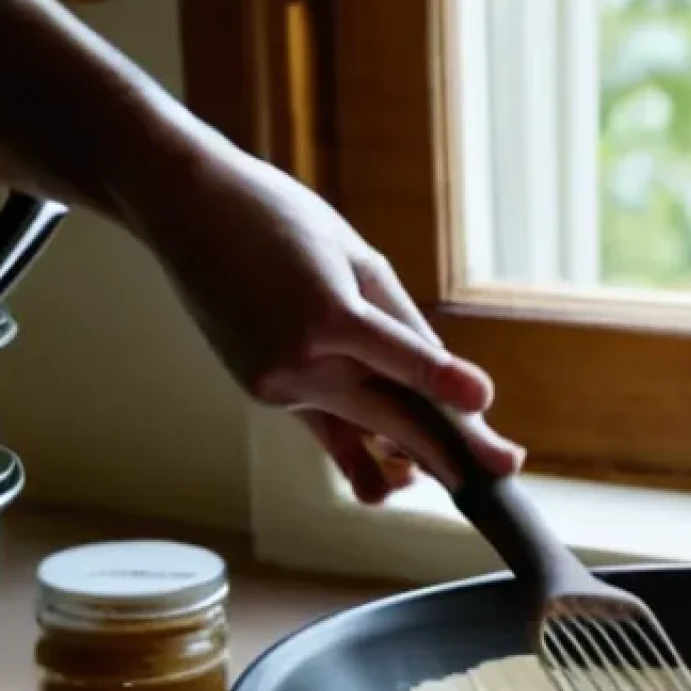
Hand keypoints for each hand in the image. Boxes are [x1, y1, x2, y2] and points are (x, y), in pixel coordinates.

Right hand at [134, 147, 524, 501]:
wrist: (185, 212)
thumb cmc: (280, 220)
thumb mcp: (355, 256)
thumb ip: (400, 323)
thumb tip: (440, 376)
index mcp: (329, 313)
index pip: (402, 358)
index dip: (445, 383)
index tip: (485, 406)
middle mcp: (304, 361)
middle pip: (392, 417)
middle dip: (451, 449)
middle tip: (504, 468)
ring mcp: (281, 386)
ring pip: (363, 430)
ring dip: (411, 457)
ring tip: (461, 475)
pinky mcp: (267, 395)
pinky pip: (328, 428)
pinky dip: (362, 445)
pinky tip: (393, 478)